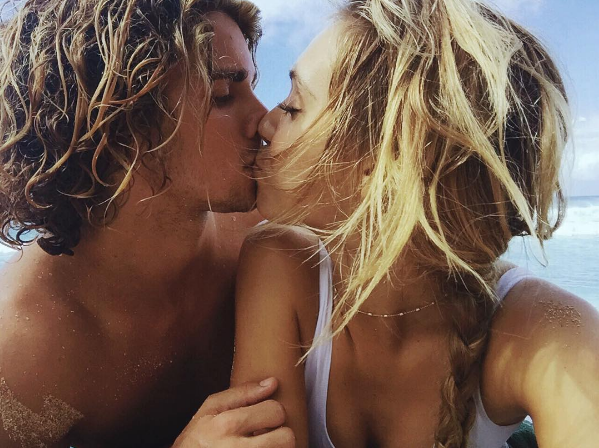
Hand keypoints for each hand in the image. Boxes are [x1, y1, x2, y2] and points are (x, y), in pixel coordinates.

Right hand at [172, 378, 294, 447]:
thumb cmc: (195, 440)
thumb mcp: (209, 411)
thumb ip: (241, 393)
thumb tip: (273, 382)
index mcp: (227, 425)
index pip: (275, 411)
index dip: (272, 414)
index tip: (263, 420)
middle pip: (287, 437)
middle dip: (279, 435)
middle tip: (266, 436)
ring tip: (262, 446)